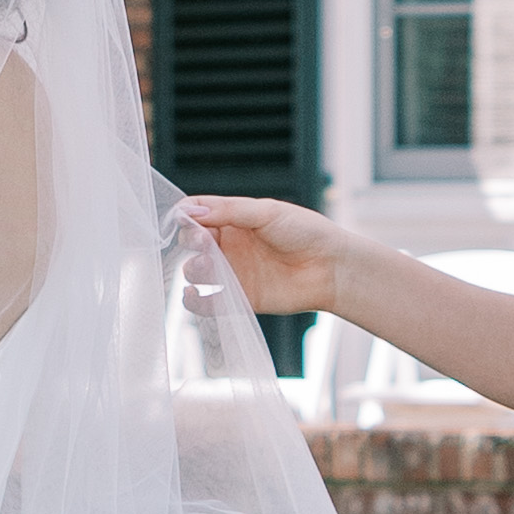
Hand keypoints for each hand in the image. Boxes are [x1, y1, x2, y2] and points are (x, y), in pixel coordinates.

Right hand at [180, 201, 331, 325]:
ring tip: (209, 266)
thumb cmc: (306, 232)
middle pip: (191, 241)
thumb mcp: (267, 212)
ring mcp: (233, 272)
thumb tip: (191, 211)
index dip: (186, 215)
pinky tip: (194, 295)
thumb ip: (229, 210)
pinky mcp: (240, 298)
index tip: (183, 218)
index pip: (197, 212)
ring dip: (193, 269)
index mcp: (234, 218)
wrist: (331, 268)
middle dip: (190, 241)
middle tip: (203, 242)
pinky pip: (208, 303)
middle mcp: (230, 244)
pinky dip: (194, 302)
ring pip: (195, 271)